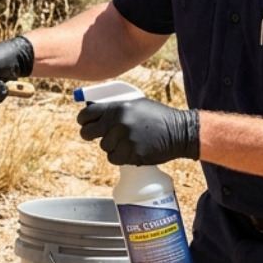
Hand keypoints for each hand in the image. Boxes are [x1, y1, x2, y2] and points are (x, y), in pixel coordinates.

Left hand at [77, 98, 199, 164]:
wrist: (179, 132)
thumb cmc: (157, 116)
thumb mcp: (136, 104)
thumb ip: (115, 108)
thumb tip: (94, 113)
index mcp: (117, 107)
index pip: (86, 114)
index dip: (83, 120)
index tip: (84, 123)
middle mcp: (118, 123)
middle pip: (88, 133)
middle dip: (90, 135)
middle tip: (98, 136)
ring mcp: (124, 140)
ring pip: (103, 147)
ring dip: (112, 146)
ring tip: (128, 140)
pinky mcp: (130, 154)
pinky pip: (114, 158)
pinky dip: (120, 156)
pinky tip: (132, 149)